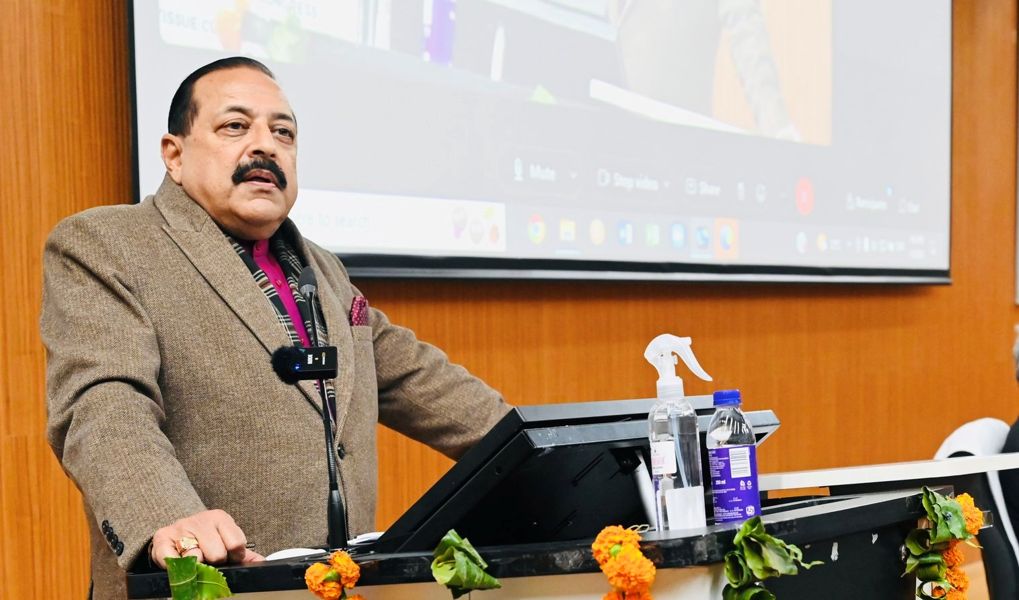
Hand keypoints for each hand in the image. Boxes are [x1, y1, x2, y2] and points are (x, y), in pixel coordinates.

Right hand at [149, 509, 264, 568]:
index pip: (236, 543)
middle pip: (217, 554)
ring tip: (195, 559)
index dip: (235, 556)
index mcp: (220, 517)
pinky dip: (177, 567)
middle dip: (215, 562)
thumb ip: (244, 553)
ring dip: (196, 564)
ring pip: (196, 558)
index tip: (229, 557)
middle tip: (209, 559)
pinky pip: (173, 560)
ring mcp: (180, 528)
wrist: (175, 532)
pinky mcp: (162, 539)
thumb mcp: (225, 540)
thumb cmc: (205, 538)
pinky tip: (180, 562)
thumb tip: (263, 562)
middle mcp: (200, 519)